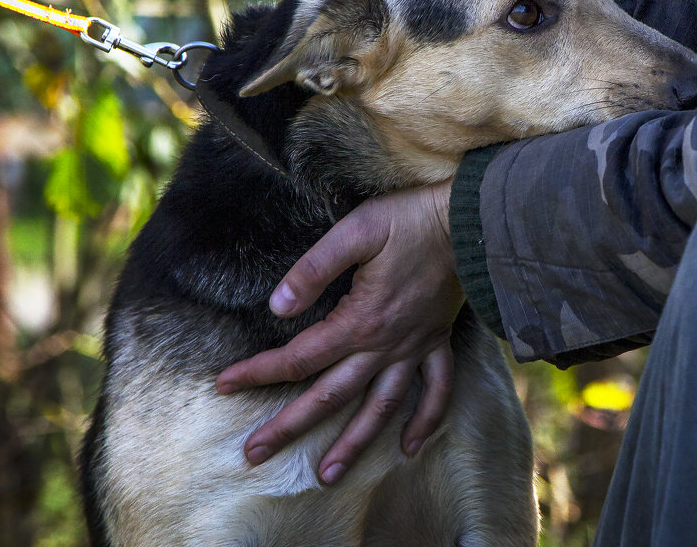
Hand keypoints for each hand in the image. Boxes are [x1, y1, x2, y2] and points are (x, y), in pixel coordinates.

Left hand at [215, 181, 462, 484]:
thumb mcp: (356, 231)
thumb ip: (314, 269)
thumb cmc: (409, 220)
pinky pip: (436, 391)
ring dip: (354, 444)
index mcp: (359, 321)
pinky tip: (410, 447)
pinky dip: (426, 421)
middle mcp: (385, 345)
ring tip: (328, 475)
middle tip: (254, 454)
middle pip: (330, 396)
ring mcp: (413, 348)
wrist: (470, 222)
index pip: (299, 357)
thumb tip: (277, 306)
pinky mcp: (437, 341)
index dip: (259, 371)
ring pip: (381, 408)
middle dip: (289, 427)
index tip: (225, 384)